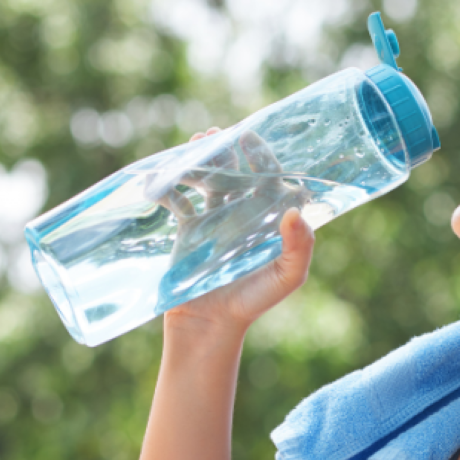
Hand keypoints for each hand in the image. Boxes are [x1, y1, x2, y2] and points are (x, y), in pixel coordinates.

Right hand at [161, 128, 315, 336]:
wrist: (211, 324)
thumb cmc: (254, 301)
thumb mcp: (286, 278)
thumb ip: (299, 248)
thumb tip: (297, 211)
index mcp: (269, 218)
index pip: (269, 177)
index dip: (261, 155)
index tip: (249, 138)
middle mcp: (244, 212)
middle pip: (235, 171)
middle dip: (225, 150)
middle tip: (215, 136)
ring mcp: (214, 217)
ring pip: (206, 179)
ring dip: (197, 162)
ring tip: (189, 151)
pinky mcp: (188, 227)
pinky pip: (177, 199)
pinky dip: (167, 187)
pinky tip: (159, 183)